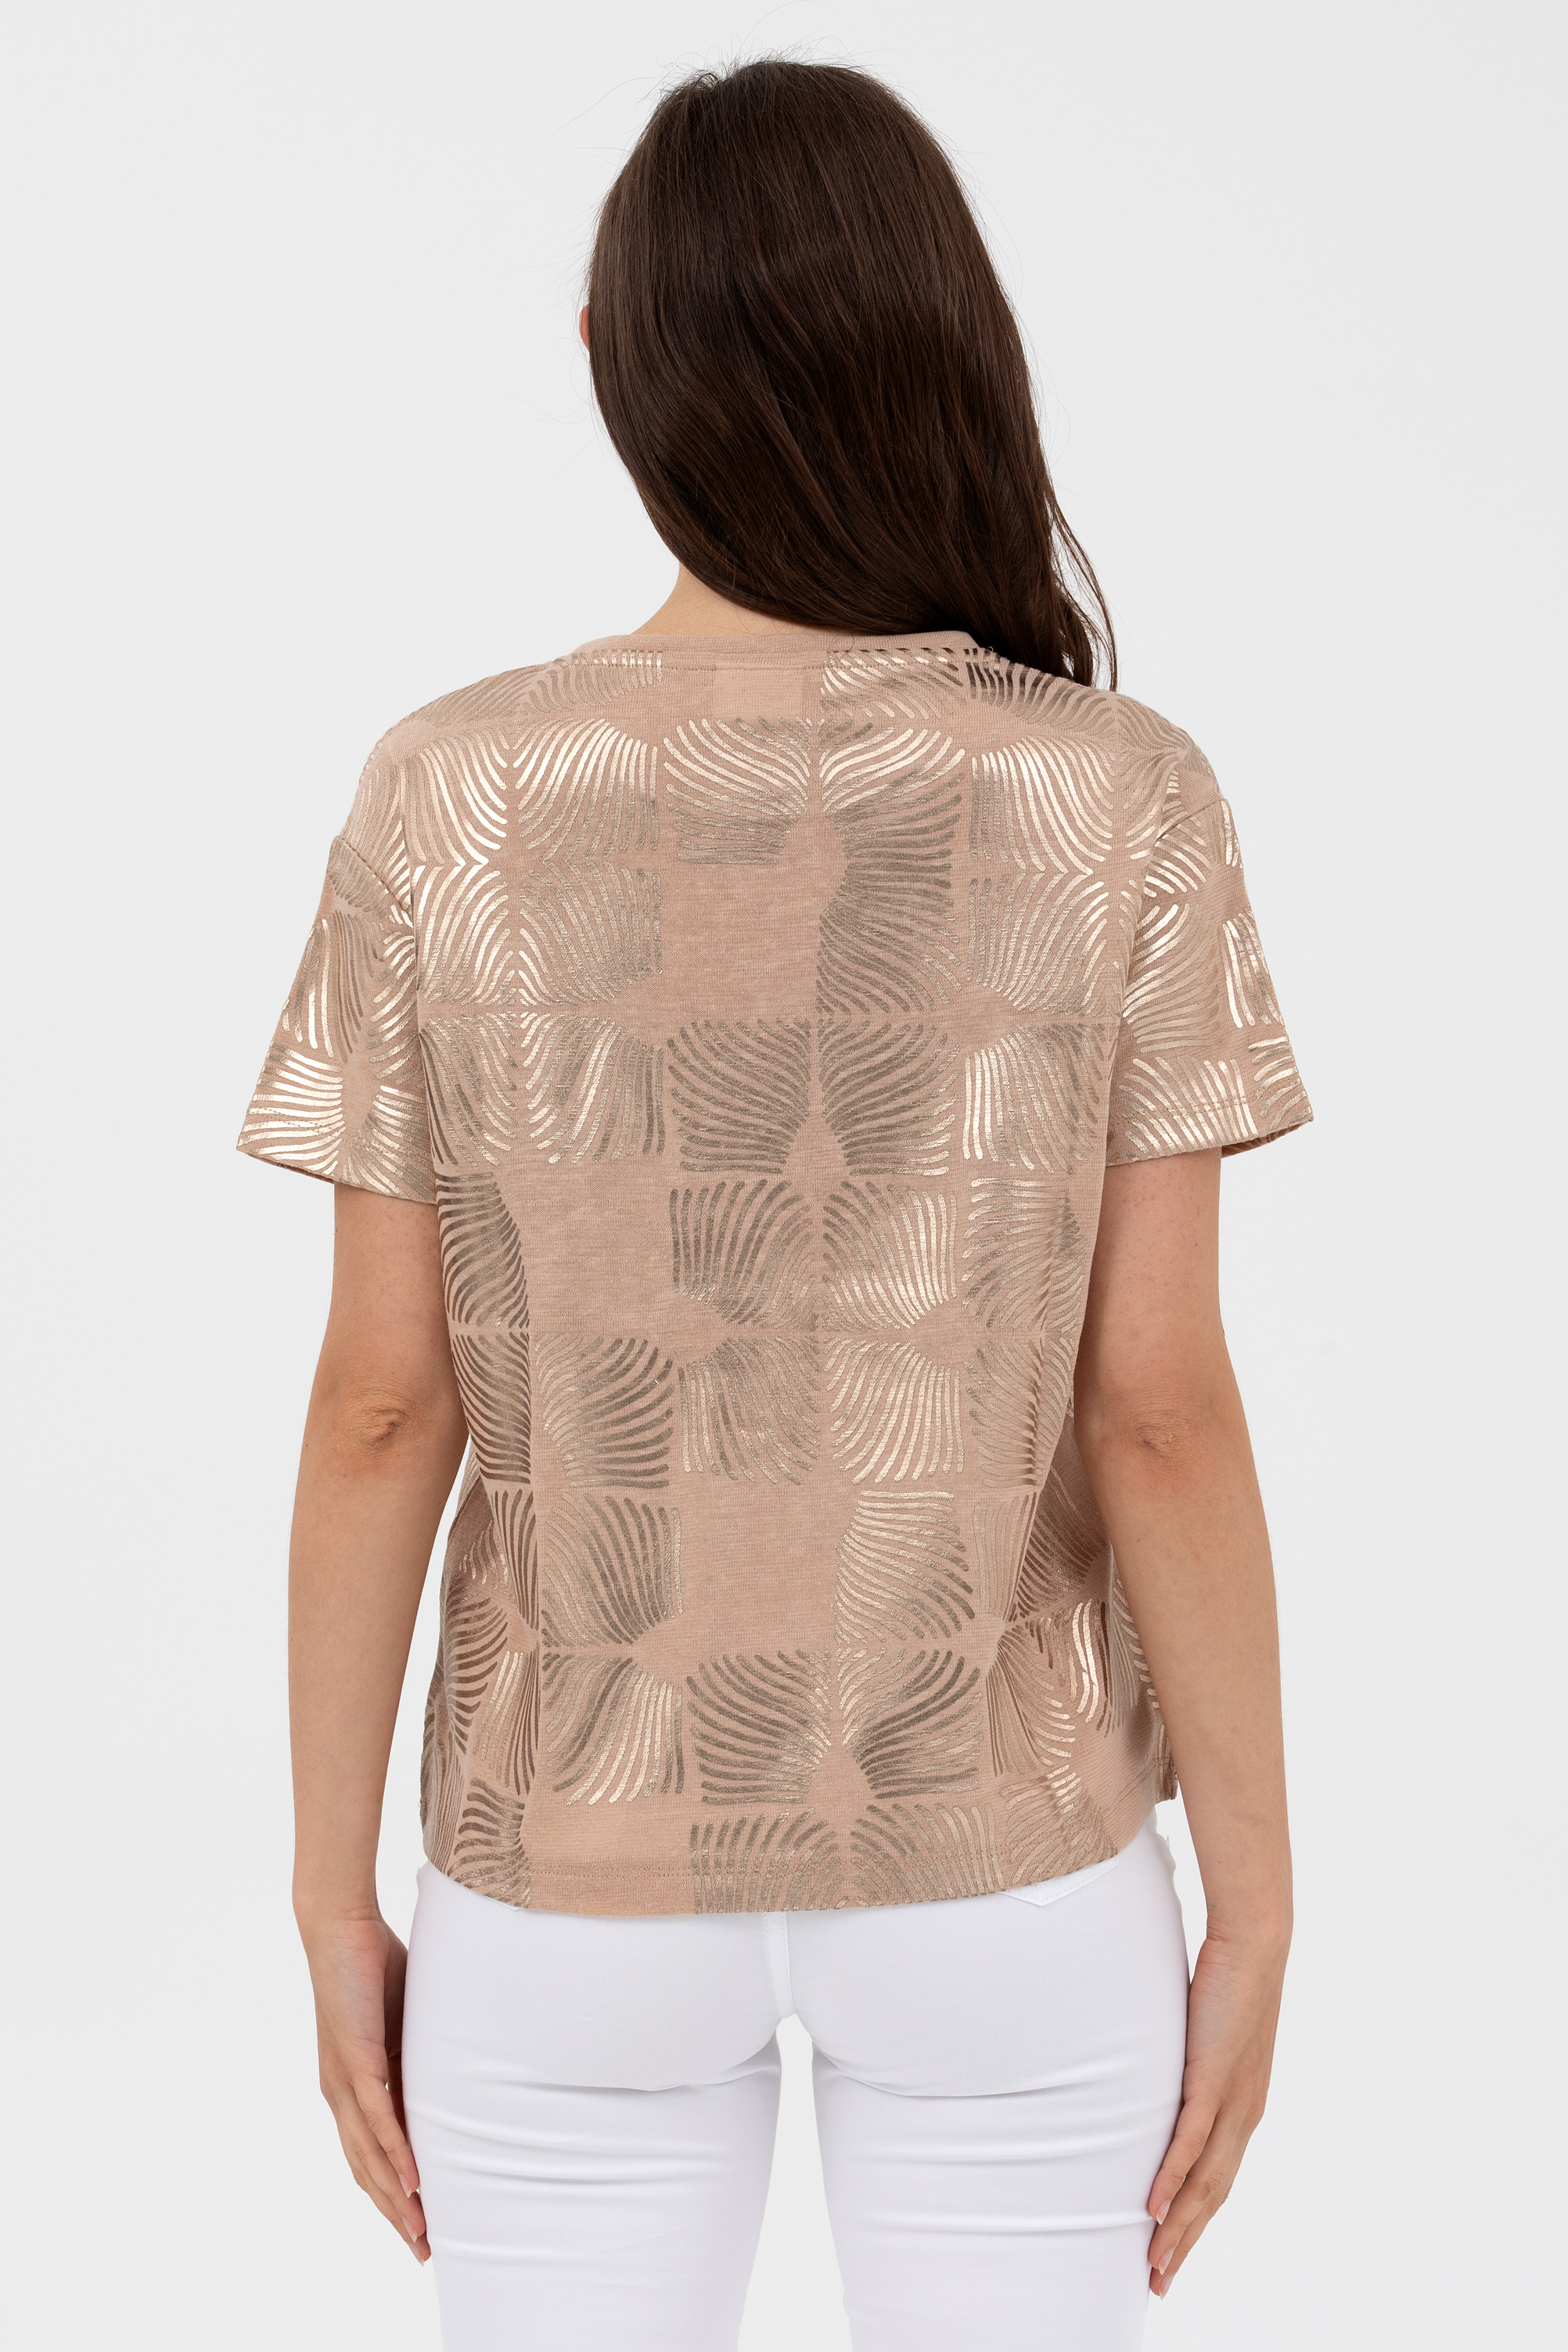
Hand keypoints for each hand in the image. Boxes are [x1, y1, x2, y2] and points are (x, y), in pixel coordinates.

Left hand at [301, 1912, 428, 2262]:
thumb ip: (421, 2051)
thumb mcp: (407, 2022)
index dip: (393, 2195)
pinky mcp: (354, 2061)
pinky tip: (412, 2182)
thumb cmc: (372, 1965)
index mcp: (351, 2087)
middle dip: (395, 2215)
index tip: (419, 2228)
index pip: (371, 2156)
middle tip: (425, 2251)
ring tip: (421, 2231)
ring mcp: (344, 2081)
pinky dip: (394, 2153)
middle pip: (367, 2171)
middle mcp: (341, 2094)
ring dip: (396, 2199)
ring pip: (370, 2156)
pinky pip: (376, 2118)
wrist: (339, 1925)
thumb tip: (456, 2069)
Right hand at [1146, 1926, 1287, 2296]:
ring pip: (1203, 2181)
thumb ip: (1190, 2064)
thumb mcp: (1207, 2037)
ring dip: (1177, 2227)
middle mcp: (1243, 2116)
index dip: (1195, 2223)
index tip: (1170, 2255)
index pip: (1217, 2181)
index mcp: (1243, 2110)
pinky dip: (1171, 2178)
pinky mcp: (1214, 2080)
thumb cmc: (1228, 1982)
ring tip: (1154, 2261)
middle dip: (1185, 2244)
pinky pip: (1190, 2141)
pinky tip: (1154, 2208)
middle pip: (1212, 2196)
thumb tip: (1159, 2075)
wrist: (1255, 1944)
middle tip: (1158, 2283)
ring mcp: (1231, 2102)